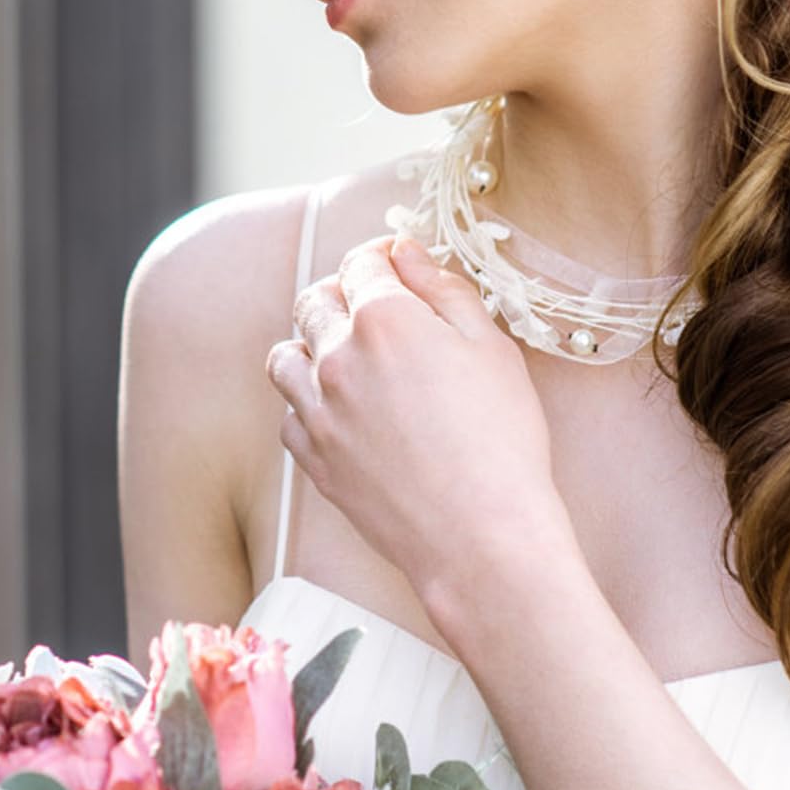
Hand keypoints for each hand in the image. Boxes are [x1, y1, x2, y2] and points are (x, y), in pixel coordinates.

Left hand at [268, 233, 573, 604]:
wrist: (481, 535)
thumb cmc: (502, 440)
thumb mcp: (491, 347)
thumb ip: (444, 290)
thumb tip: (408, 254)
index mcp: (385, 319)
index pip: (361, 263)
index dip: (382, 257)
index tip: (399, 266)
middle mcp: (339, 357)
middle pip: (315, 301)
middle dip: (344, 293)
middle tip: (379, 310)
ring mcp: (319, 411)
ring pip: (287, 356)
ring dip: (312, 345)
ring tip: (351, 358)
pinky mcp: (314, 460)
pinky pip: (289, 415)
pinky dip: (307, 404)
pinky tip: (344, 411)